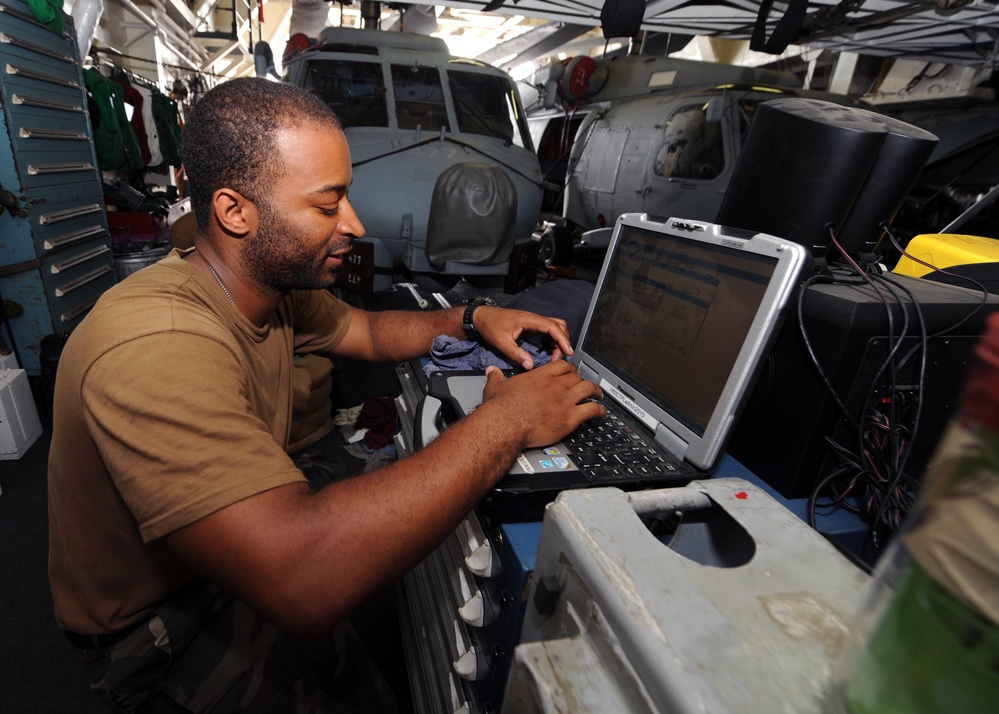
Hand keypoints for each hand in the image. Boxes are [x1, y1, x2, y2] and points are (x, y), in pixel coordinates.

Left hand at [472, 305, 573, 368]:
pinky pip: (548, 331)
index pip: (552, 326)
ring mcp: (533, 322)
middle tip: (561, 357)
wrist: (481, 317)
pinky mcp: (531, 326)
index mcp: (528, 319)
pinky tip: (550, 352)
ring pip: (555, 327)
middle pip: (558, 325)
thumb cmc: (489, 325)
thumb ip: (515, 353)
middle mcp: (533, 319)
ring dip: (559, 340)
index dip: (562, 339)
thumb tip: (530, 365)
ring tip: (556, 356)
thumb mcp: (500, 341)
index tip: (567, 351)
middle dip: (563, 340)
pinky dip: (553, 341)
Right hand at [480, 362, 603, 448]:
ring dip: (596, 392)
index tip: (572, 372)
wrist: (506, 424)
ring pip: (588, 389)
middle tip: (584, 385)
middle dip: (582, 380)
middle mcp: (556, 385)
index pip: (563, 366)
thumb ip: (496, 378)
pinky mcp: (570, 418)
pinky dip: (599, 411)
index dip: (570, 369)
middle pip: (577, 377)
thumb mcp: (495, 388)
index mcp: (540, 376)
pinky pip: (591, 410)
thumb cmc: (500, 408)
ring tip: (599, 395)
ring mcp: (565, 401)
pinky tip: (601, 413)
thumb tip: (491, 371)